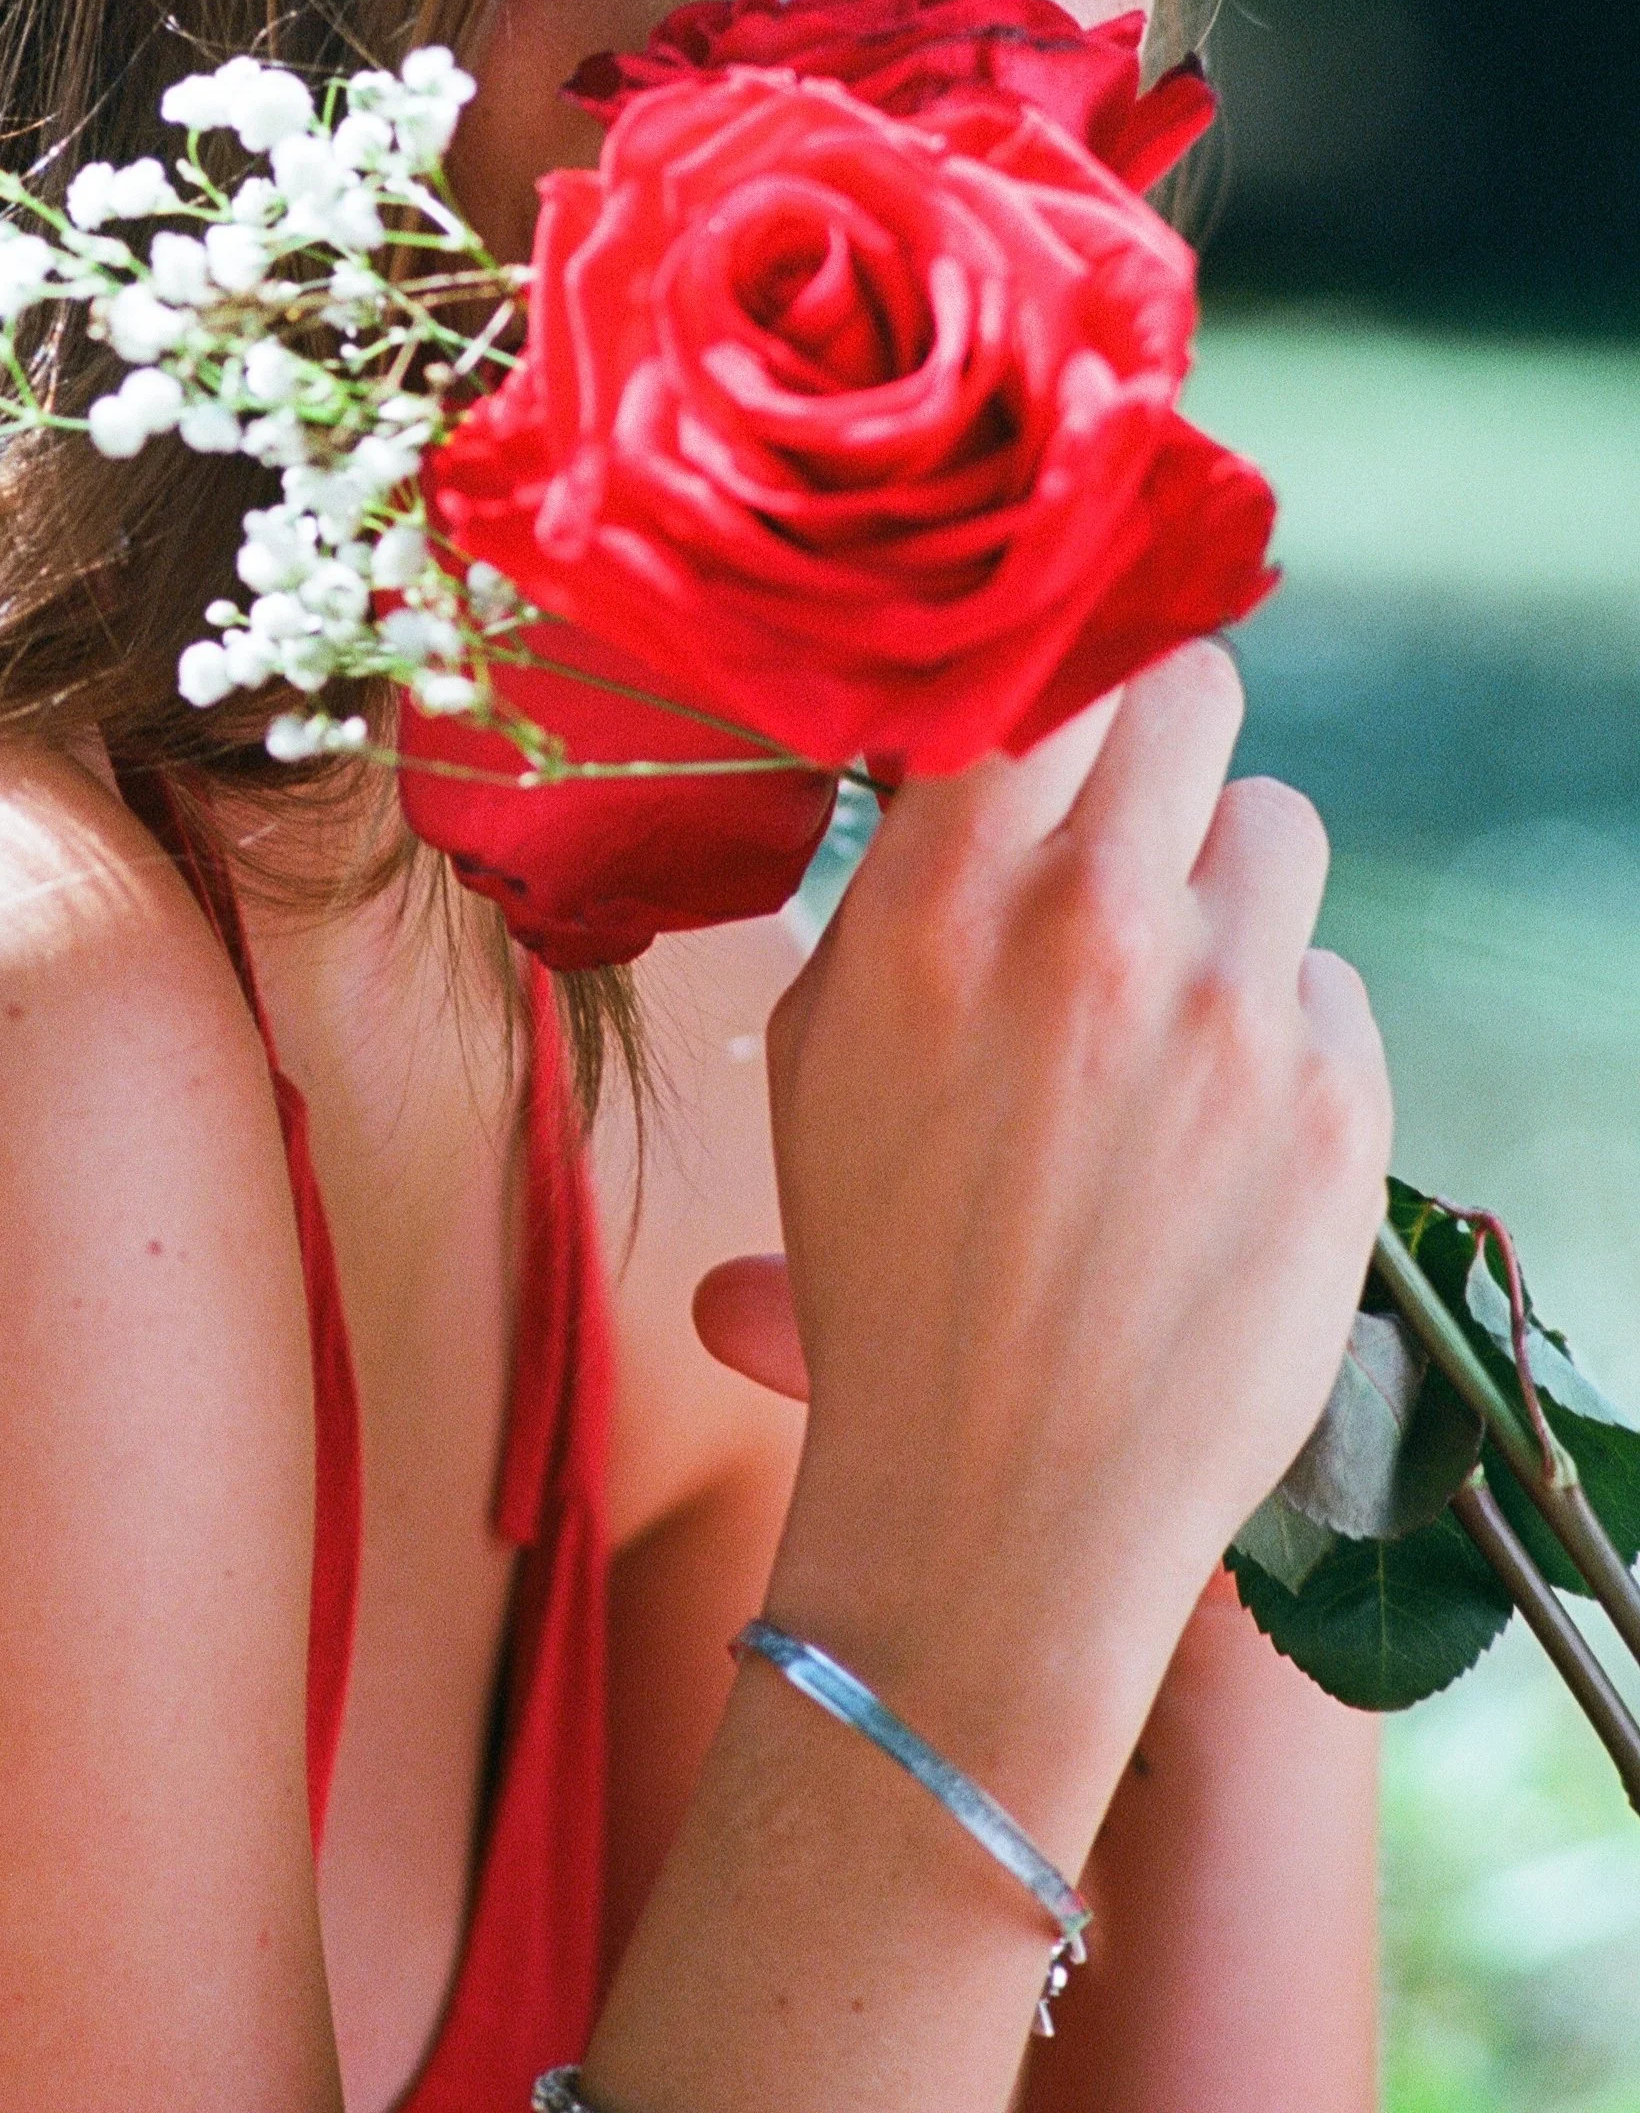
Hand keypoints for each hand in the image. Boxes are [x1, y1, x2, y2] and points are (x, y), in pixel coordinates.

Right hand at [697, 645, 1388, 1848]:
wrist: (997, 1508)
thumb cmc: (888, 1273)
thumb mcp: (826, 1046)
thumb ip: (904, 880)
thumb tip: (973, 742)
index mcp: (945, 901)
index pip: (1041, 654)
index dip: (1055, 658)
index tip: (1055, 687)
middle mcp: (1096, 929)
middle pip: (1188, 687)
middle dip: (1159, 740)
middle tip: (1131, 818)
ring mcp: (1231, 1016)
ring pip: (1278, 825)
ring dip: (1229, 882)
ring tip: (1171, 999)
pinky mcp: (1336, 1110)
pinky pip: (1327, 981)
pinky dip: (1279, 1027)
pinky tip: (1211, 1126)